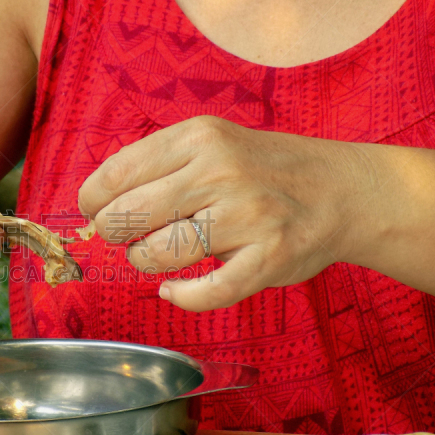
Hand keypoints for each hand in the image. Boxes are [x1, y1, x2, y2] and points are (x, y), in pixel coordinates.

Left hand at [78, 116, 370, 311]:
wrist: (342, 189)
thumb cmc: (262, 170)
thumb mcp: (212, 143)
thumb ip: (159, 164)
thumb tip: (96, 202)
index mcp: (199, 138)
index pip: (115, 175)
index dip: (92, 202)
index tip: (96, 212)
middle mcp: (221, 172)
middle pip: (126, 216)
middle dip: (114, 235)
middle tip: (128, 236)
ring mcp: (247, 216)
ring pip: (157, 254)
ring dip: (145, 262)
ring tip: (158, 255)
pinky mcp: (269, 258)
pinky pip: (205, 292)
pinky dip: (181, 297)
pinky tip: (175, 290)